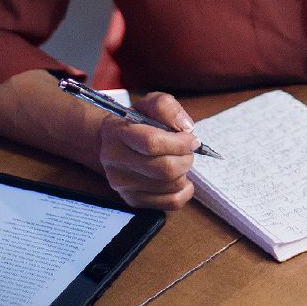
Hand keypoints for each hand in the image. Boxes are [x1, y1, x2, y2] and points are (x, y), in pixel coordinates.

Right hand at [97, 91, 199, 209]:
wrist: (114, 143)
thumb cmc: (137, 121)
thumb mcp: (150, 103)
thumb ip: (167, 107)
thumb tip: (186, 127)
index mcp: (117, 131)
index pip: (151, 143)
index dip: (179, 142)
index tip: (192, 139)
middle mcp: (115, 160)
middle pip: (164, 168)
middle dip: (186, 158)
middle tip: (188, 150)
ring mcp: (122, 183)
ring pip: (169, 185)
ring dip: (185, 172)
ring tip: (180, 159)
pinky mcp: (132, 199)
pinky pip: (170, 203)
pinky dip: (185, 191)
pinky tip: (181, 178)